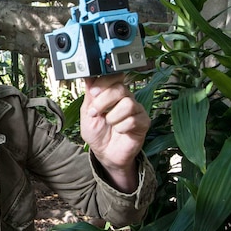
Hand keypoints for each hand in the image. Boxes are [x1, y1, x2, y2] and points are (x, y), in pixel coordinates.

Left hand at [80, 74, 149, 192]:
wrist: (105, 154)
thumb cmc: (97, 133)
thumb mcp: (87, 112)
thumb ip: (89, 95)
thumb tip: (88, 77)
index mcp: (112, 93)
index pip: (114, 76)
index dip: (104, 82)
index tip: (93, 92)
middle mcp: (126, 98)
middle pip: (121, 89)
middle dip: (104, 101)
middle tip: (96, 113)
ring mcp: (136, 109)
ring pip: (128, 104)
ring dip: (113, 117)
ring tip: (109, 124)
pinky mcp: (143, 122)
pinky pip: (133, 120)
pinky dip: (121, 127)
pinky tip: (119, 131)